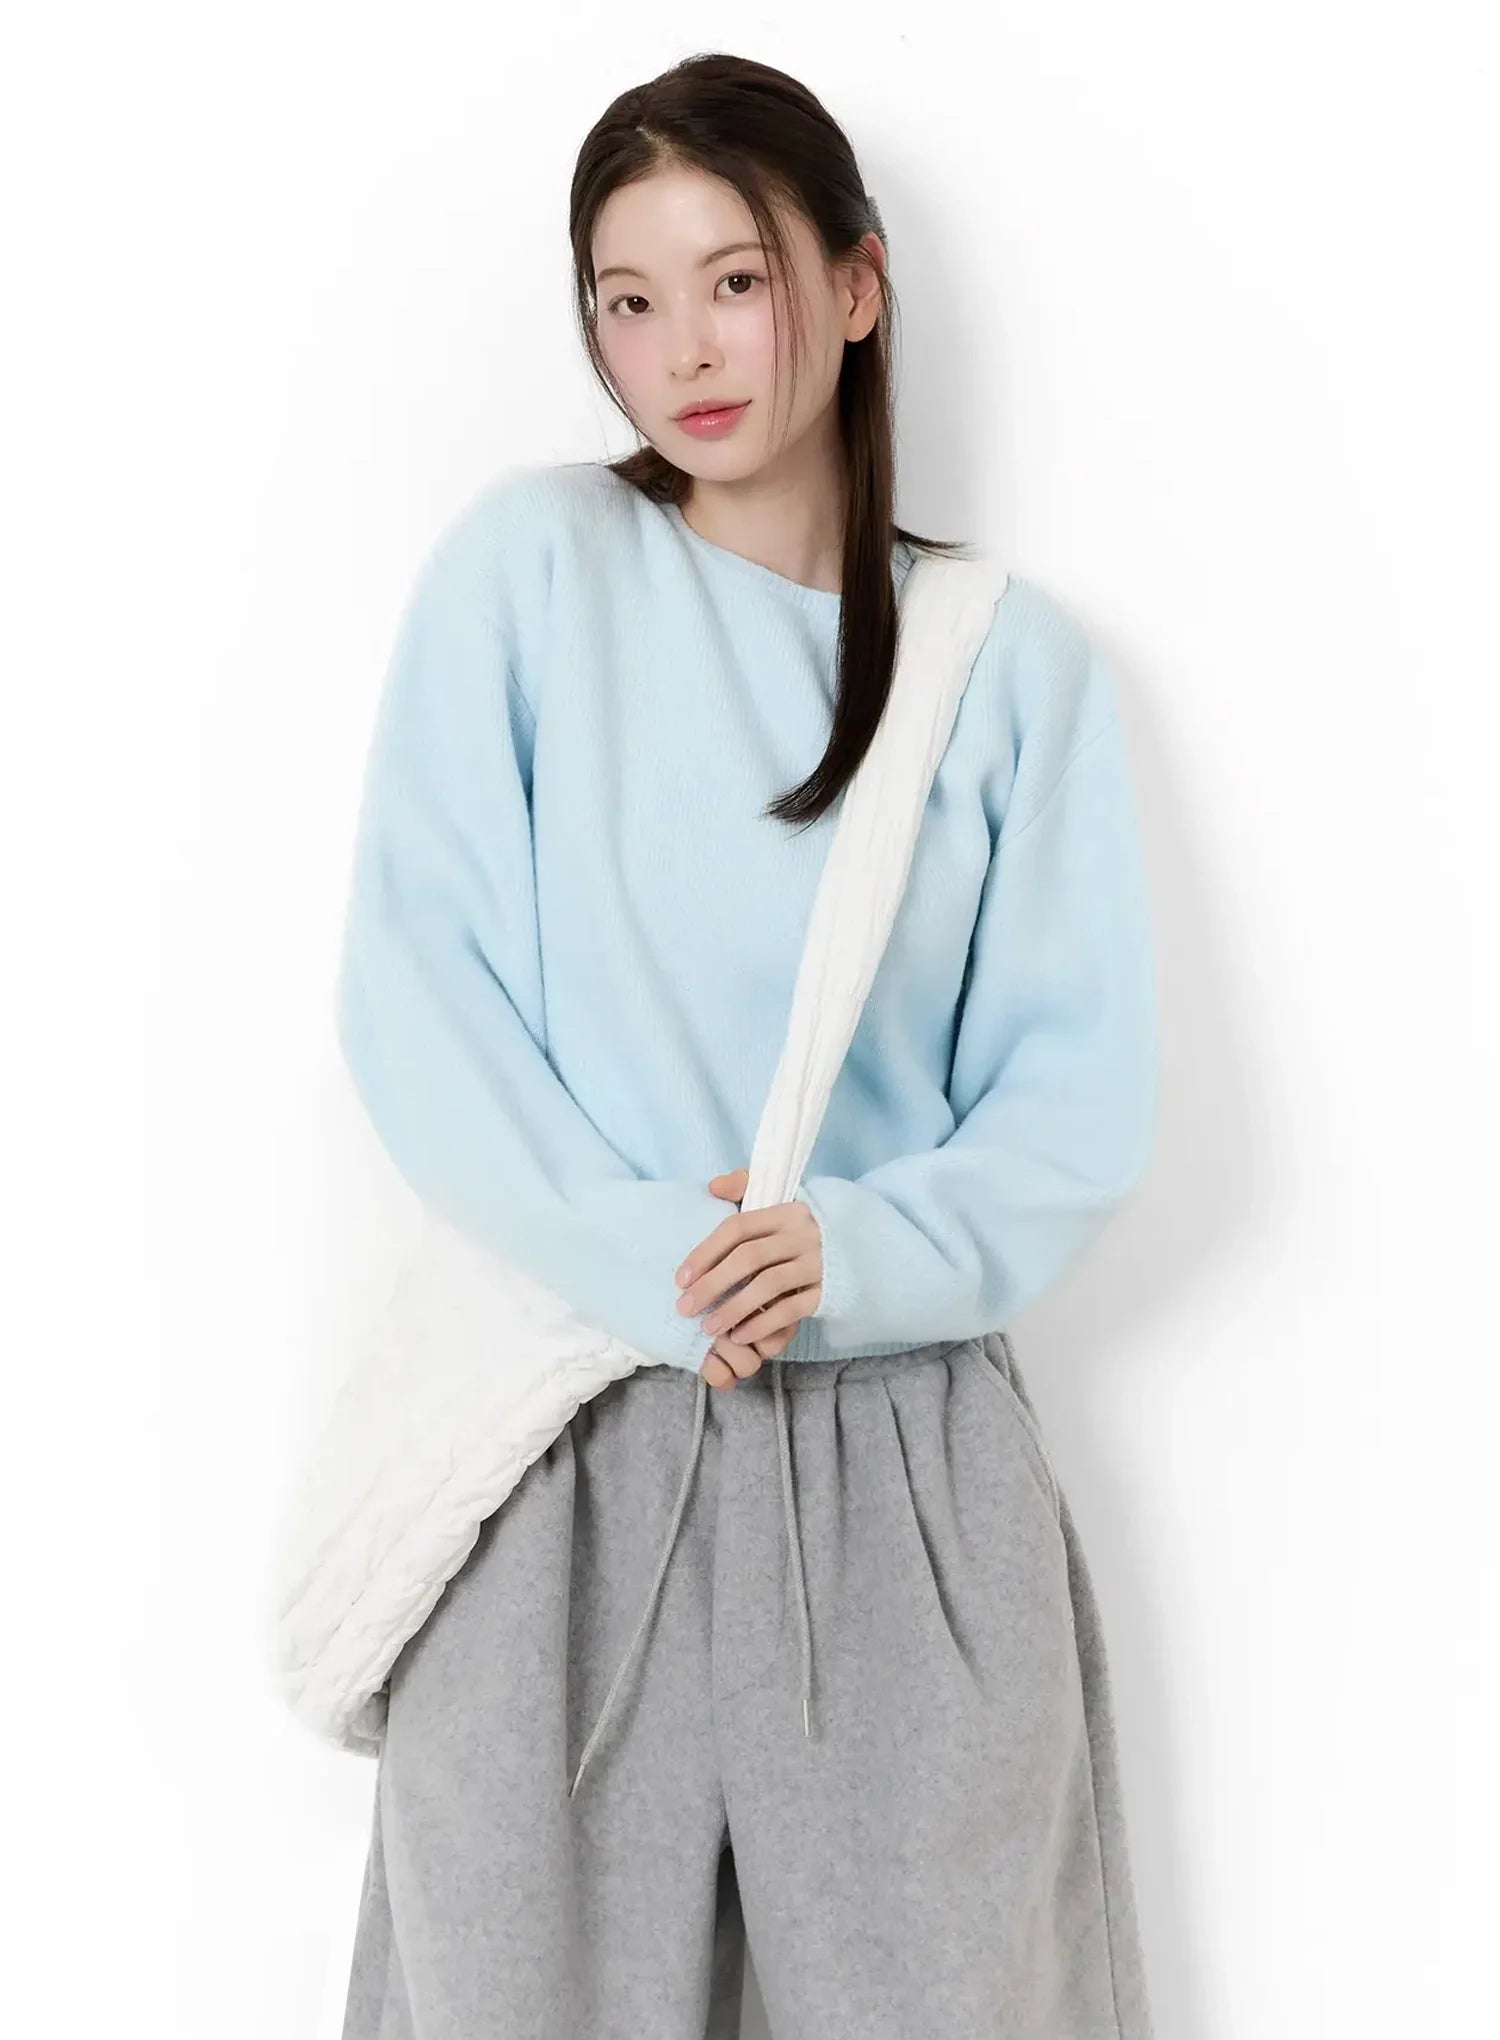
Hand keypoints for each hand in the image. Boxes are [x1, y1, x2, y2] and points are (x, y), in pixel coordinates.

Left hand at [678, 1168, 823, 1390]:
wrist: (867, 1250)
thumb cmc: (806, 1231)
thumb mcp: (781, 1204)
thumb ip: (746, 1189)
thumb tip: (713, 1187)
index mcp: (786, 1211)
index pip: (738, 1227)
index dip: (706, 1252)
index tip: (681, 1279)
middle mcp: (803, 1234)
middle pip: (748, 1258)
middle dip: (712, 1284)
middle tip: (685, 1308)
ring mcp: (818, 1263)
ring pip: (768, 1285)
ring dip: (733, 1308)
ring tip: (709, 1328)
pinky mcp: (829, 1290)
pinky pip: (791, 1308)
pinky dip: (763, 1324)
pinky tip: (740, 1337)